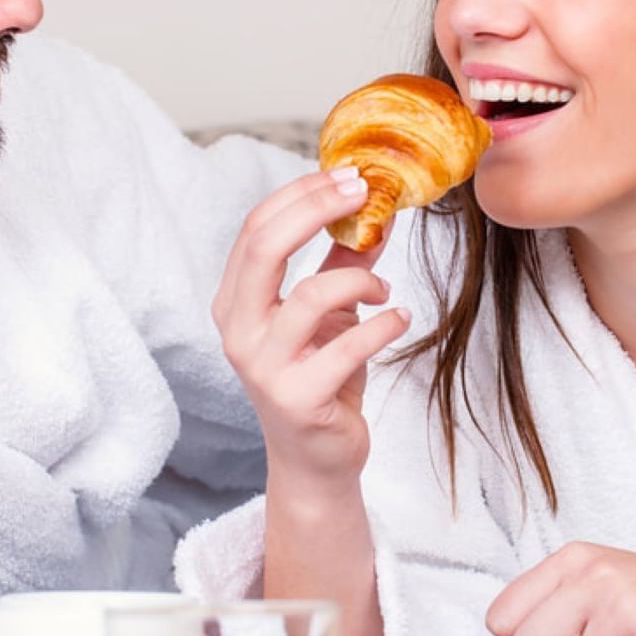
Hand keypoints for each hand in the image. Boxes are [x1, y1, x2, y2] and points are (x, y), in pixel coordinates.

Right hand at [212, 168, 410, 492]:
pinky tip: (399, 321)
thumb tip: (376, 209)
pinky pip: (347, 345)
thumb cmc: (320, 378)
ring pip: (310, 296)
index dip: (301, 193)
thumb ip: (344, 262)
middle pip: (264, 247)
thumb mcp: (330, 313)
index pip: (256, 228)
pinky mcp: (296, 398)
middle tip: (365, 192)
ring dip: (361, 282)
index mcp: (236, 301)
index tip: (349, 176)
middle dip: (318, 209)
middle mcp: (238, 330)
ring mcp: (263, 366)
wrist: (315, 459)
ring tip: (385, 291)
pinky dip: (383, 325)